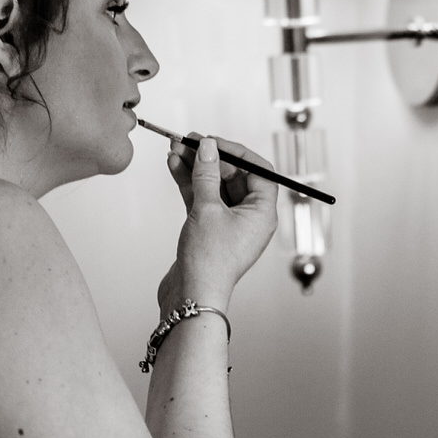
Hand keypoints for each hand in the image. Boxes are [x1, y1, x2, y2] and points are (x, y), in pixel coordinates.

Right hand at [162, 135, 279, 309]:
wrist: (191, 295)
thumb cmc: (208, 261)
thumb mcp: (207, 208)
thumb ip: (207, 173)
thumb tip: (208, 147)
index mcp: (263, 213)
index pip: (259, 172)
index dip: (237, 153)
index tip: (214, 142)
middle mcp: (250, 218)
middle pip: (234, 176)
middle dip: (210, 157)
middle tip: (188, 141)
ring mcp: (229, 224)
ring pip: (214, 186)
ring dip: (196, 168)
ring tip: (175, 149)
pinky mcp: (209, 230)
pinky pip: (202, 199)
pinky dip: (189, 183)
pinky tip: (174, 166)